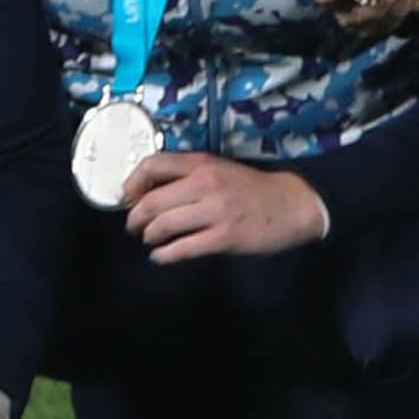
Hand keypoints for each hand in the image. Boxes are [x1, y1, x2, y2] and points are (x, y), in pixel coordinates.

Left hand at [122, 151, 330, 262]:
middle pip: (152, 201)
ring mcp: (216, 211)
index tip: (127, 197)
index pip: (153, 164)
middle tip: (134, 226)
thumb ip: (188, 175)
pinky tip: (160, 256)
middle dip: (135, 218)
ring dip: (149, 236)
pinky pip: (182, 248)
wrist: (291, 204)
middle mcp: (206, 184)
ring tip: (150, 239)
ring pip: (164, 225)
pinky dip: (164, 255)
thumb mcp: (220, 169)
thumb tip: (148, 190)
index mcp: (203, 163)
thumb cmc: (251, 188)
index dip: (132, 183)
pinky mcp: (224, 237)